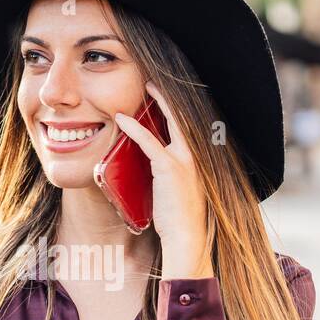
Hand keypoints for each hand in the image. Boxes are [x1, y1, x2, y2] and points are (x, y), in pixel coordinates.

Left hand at [113, 81, 213, 278]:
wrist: (186, 236)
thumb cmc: (179, 220)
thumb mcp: (177, 192)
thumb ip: (168, 176)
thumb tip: (152, 169)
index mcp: (197, 160)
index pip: (188, 128)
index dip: (176, 110)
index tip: (164, 98)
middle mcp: (194, 155)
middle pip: (183, 117)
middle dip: (169, 97)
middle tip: (154, 82)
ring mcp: (184, 160)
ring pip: (170, 122)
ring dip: (156, 103)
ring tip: (145, 87)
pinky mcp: (169, 167)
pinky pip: (149, 141)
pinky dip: (134, 128)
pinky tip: (122, 119)